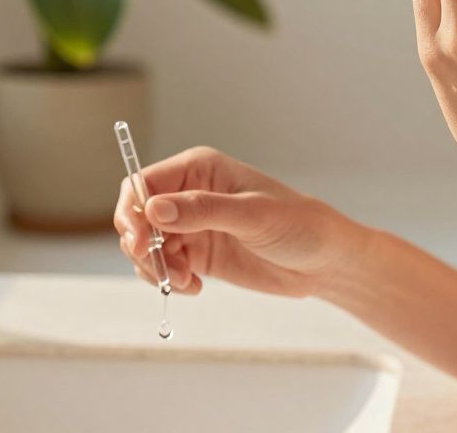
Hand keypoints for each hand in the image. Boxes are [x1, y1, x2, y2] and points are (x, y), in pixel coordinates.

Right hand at [114, 146, 366, 296]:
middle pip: (137, 216)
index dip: (133, 211)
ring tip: (185, 282)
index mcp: (199, 169)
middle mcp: (189, 194)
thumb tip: (154, 209)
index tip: (139, 242)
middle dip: (141, 245)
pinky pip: (163, 266)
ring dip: (155, 268)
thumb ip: (203, 210)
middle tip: (161, 272)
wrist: (324, 261)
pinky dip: (168, 280)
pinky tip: (194, 288)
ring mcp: (192, 225)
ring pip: (146, 245)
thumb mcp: (253, 215)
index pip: (144, 183)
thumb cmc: (299, 224)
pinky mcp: (197, 254)